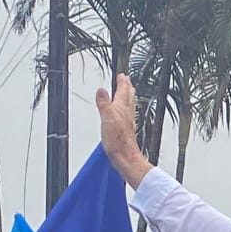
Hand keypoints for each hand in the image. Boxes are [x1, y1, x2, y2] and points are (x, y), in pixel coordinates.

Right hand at [95, 75, 151, 189]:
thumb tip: (102, 90)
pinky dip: (125, 108)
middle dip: (127, 87)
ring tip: (127, 91)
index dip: (122, 82)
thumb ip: (104, 104)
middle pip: (128, 96)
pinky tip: (123, 112)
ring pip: (128, 104)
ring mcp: (127, 121)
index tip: (122, 74)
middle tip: (126, 80)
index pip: (123, 91)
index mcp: (122, 109)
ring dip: (127, 96)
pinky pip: (126, 114)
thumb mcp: (107, 119)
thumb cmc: (118, 141)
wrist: (125, 157)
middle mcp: (127, 114)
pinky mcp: (126, 129)